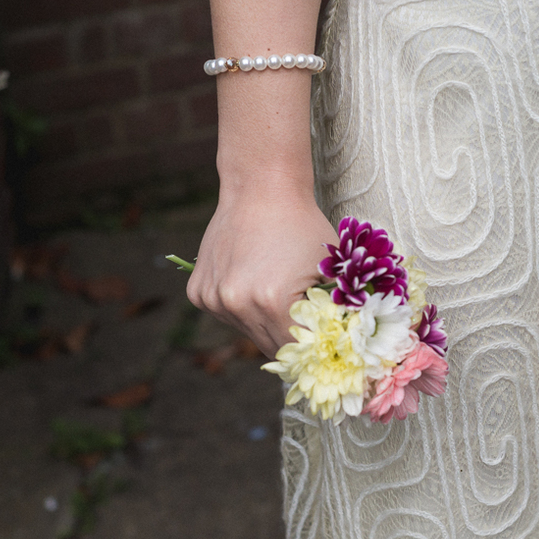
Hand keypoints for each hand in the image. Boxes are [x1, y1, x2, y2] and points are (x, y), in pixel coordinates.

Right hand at [186, 182, 338, 356]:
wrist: (260, 189)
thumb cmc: (302, 225)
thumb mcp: (331, 269)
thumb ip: (335, 311)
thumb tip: (340, 344)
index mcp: (272, 302)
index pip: (297, 350)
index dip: (313, 346)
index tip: (324, 339)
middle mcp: (237, 304)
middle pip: (270, 347)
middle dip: (289, 338)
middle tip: (304, 318)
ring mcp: (213, 299)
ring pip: (247, 333)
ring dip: (264, 322)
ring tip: (275, 287)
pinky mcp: (198, 293)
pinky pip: (227, 315)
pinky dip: (242, 307)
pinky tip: (252, 278)